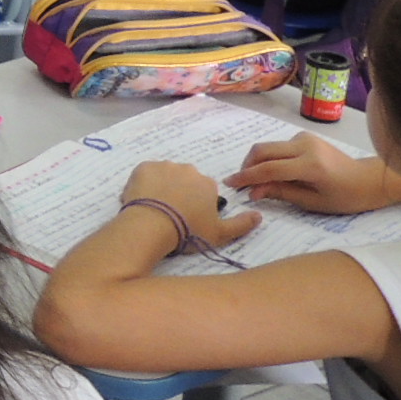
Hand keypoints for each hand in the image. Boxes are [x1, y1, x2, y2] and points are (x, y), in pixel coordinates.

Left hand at [120, 161, 260, 250]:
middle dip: (180, 193)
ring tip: (155, 208)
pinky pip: (145, 172)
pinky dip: (144, 183)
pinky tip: (142, 198)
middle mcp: (188, 170)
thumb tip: (258, 215)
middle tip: (171, 213)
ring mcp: (164, 166)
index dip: (196, 204)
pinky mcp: (143, 167)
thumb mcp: (220, 233)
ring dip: (162, 186)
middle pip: (185, 180)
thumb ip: (242, 224)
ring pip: (165, 175)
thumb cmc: (188, 231)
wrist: (152, 225)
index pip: (204, 190)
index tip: (189, 217)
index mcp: (207, 183)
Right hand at [228, 134, 400, 214]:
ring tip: (258, 181)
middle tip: (241, 183)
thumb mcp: (313, 202)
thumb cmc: (345, 197)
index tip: (230, 184)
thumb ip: (281, 193)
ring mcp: (305, 138)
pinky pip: (278, 146)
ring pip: (268, 147)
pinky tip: (275, 173)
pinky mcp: (305, 137)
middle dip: (247, 166)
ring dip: (257, 162)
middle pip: (262, 150)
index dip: (247, 177)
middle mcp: (305, 146)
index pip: (269, 168)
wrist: (369, 180)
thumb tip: (253, 192)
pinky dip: (270, 158)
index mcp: (311, 165)